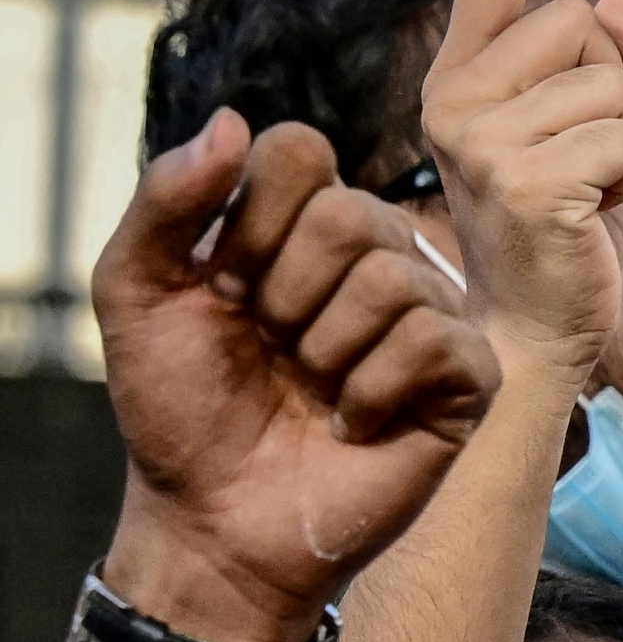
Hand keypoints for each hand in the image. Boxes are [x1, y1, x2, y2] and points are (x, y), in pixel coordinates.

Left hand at [92, 113, 500, 641]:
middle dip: (286, 297)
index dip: (250, 221)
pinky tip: (354, 422)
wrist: (215, 520)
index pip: (300, 150)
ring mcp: (430, 316)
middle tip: (274, 349)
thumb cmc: (178, 409)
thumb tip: (230, 121)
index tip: (223, 288)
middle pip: (350, 215)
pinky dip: (375, 391)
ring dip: (327, 352)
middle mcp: (375, 257)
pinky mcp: (468, 379)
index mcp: (299, 225)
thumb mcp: (135, 294)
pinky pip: (438, 343)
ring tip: (313, 389)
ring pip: (394, 281)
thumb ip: (165, 201)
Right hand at [414, 0, 622, 385]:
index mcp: (463, 78)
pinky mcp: (518, 180)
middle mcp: (453, 97)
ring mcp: (478, 138)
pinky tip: (586, 220)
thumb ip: (608, 58)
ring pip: (606, 85)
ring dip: (617, 142)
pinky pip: (614, 139)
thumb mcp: (592, 130)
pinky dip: (621, 179)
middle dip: (608, 90)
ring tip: (579, 196)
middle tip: (578, 162)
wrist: (540, 326)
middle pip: (581, 27)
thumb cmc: (569, 229)